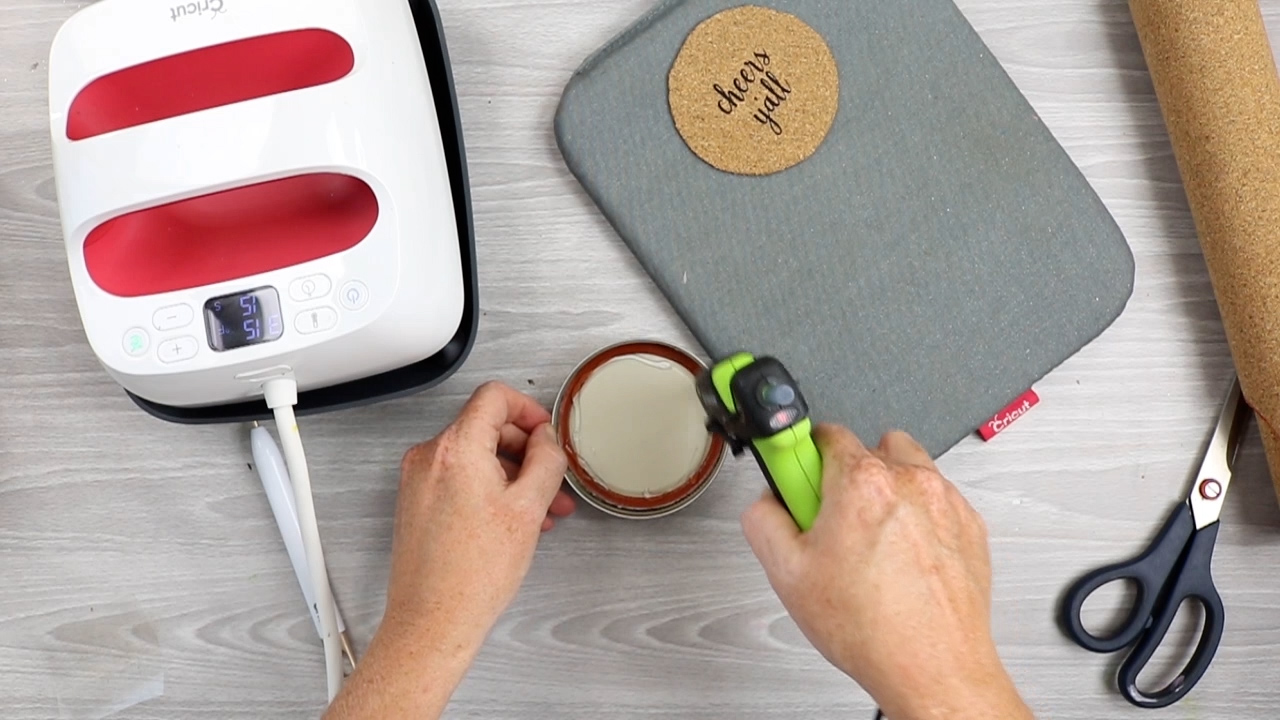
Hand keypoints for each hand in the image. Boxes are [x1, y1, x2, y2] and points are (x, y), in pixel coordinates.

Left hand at [383, 381, 575, 648]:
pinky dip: (488, 489)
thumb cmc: (472, 574)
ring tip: (540, 508)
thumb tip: (547, 440)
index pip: (494, 397)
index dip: (528, 409)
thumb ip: (545, 461)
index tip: (545, 432)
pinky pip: (459, 479)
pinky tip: (513, 519)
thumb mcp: (528, 508)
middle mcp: (429, 457)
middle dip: (524, 450)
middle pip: (485, 427)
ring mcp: (418, 481)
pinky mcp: (416, 503)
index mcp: (456, 448)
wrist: (433, 621)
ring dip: (511, 475)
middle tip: (551, 476)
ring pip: (475, 457)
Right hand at [741, 426, 1032, 719]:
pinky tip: (900, 557)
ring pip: (906, 468)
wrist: (933, 669)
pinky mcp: (969, 525)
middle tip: (831, 522)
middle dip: (843, 477)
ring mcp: (945, 501)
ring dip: (885, 491)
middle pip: (866, 448)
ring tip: (869, 541)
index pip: (823, 433)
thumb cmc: (873, 628)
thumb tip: (766, 502)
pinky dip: (917, 516)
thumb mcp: (787, 575)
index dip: (802, 459)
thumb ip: (763, 521)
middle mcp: (909, 480)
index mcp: (862, 482)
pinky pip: (936, 499)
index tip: (797, 478)